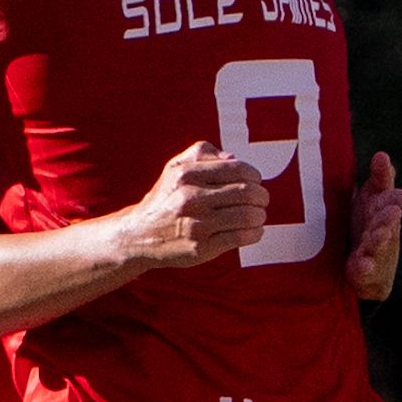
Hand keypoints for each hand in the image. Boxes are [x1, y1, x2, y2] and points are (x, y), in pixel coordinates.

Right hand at [110, 141, 268, 270]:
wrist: (139, 235)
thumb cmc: (165, 198)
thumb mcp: (175, 167)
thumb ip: (203, 153)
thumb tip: (234, 158)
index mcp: (186, 174)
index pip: (237, 169)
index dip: (254, 175)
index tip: (256, 181)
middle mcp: (190, 198)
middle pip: (246, 192)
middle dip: (261, 196)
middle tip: (262, 200)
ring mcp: (196, 225)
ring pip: (247, 216)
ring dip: (260, 215)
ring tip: (258, 215)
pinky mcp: (201, 248)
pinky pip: (240, 237)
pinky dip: (255, 233)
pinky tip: (254, 231)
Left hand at [347, 151, 401, 299]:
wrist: (370, 269)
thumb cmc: (368, 225)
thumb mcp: (373, 200)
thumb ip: (380, 179)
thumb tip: (383, 155)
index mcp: (380, 209)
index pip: (387, 197)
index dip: (392, 192)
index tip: (400, 191)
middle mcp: (381, 229)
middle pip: (385, 221)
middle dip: (389, 216)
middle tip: (394, 210)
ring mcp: (374, 251)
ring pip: (378, 244)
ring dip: (380, 238)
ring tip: (382, 233)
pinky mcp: (365, 272)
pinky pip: (365, 270)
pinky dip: (365, 267)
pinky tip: (364, 264)